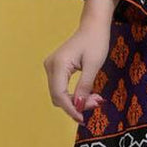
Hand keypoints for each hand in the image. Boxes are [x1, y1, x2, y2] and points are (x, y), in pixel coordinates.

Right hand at [44, 3, 113, 123]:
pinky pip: (62, 87)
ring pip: (60, 94)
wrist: (93, 26)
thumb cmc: (95, 41)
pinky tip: (88, 95)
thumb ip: (84, 86)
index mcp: (58, 64)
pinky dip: (74, 94)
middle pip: (58, 96)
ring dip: (76, 100)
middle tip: (97, 103)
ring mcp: (51, 67)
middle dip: (76, 105)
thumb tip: (78, 106)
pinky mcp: (56, 68)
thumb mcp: (93, 65)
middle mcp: (50, 66)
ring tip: (95, 98)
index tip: (83, 119)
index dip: (71, 109)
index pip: (60, 95)